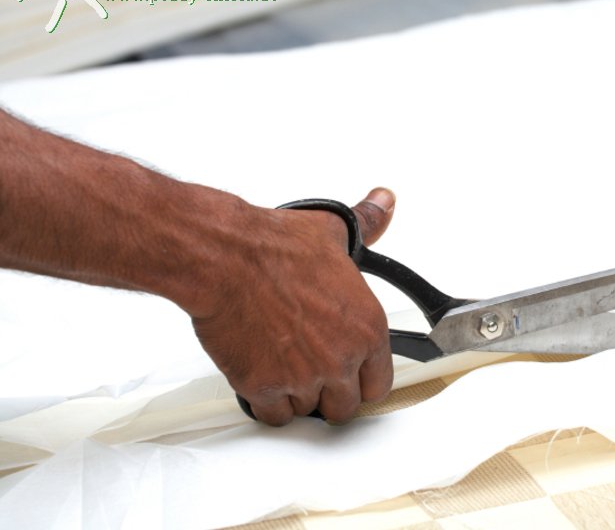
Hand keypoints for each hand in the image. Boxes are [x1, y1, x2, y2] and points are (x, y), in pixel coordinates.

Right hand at [191, 188, 395, 425]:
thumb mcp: (332, 231)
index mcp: (368, 327)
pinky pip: (273, 416)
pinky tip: (263, 377)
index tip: (352, 375)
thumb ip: (367, 225)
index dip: (363, 380)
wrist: (225, 257)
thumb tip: (383, 203)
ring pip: (307, 411)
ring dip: (296, 395)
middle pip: (345, 407)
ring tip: (284, 364)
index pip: (380, 383)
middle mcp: (341, 358)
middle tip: (313, 371)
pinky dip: (266, 403)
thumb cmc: (274, 246)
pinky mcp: (264, 388)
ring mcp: (304, 378)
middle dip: (330, 394)